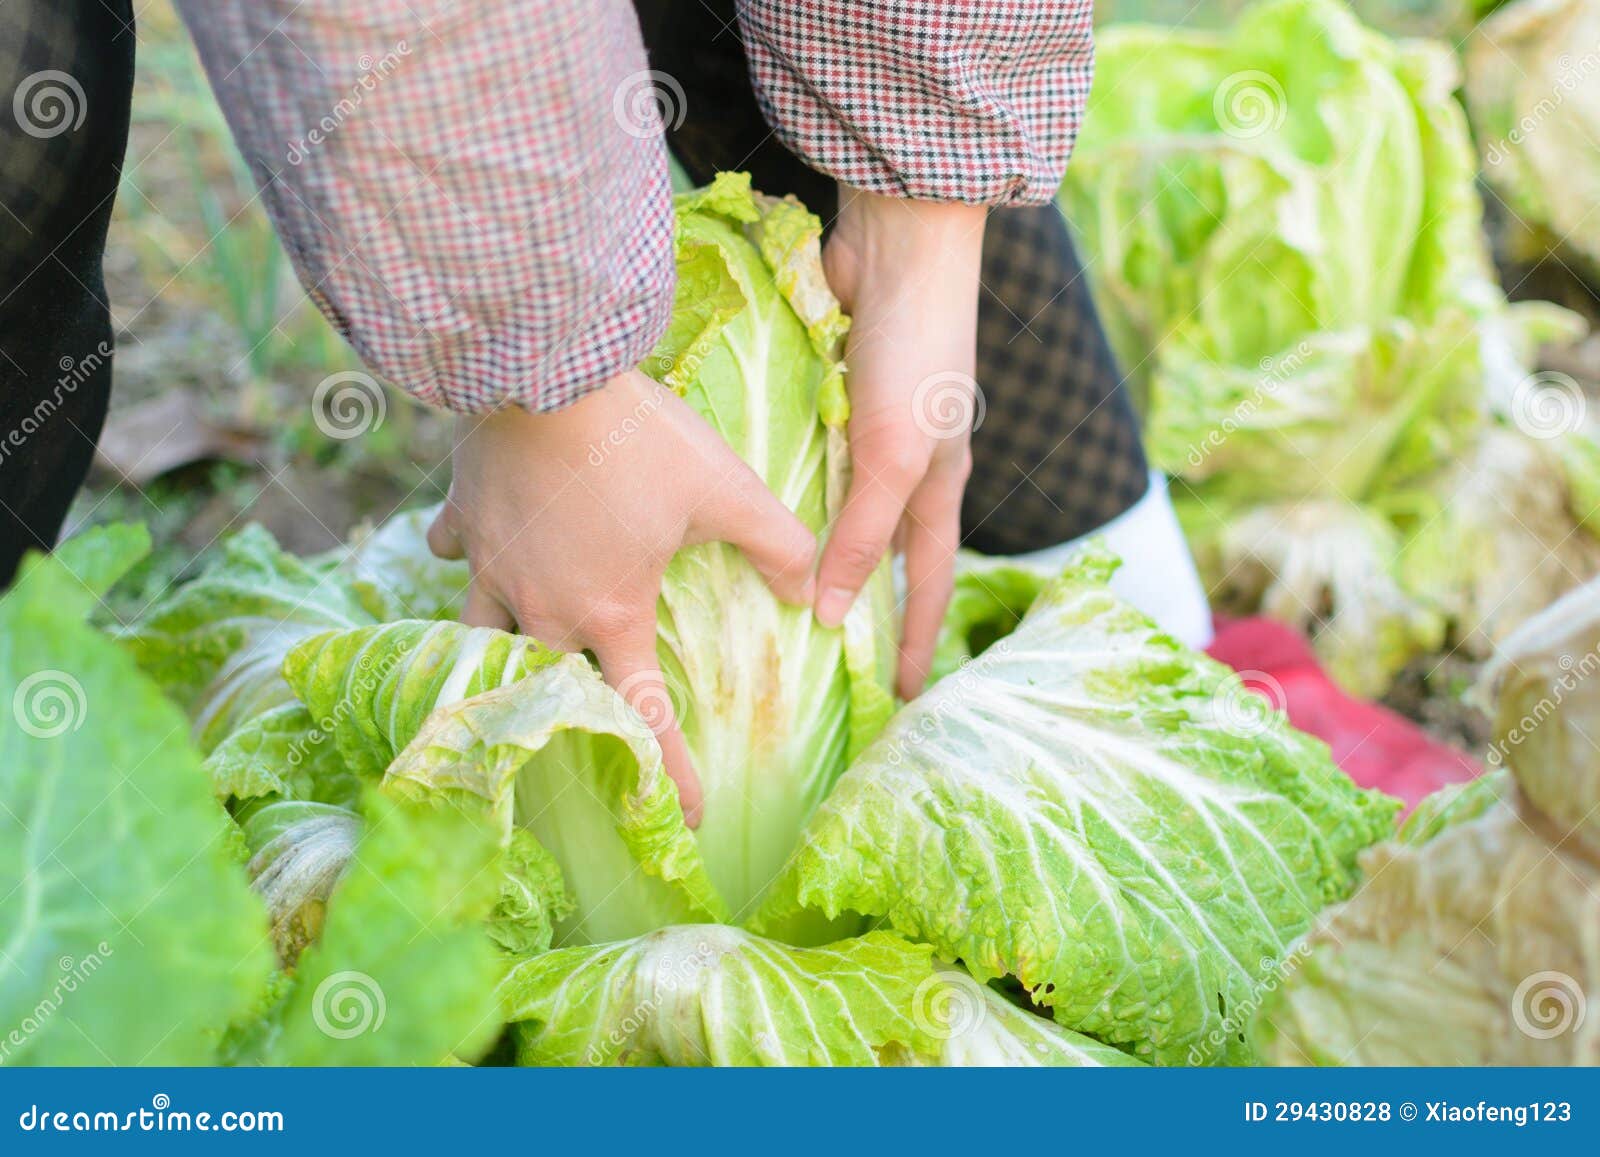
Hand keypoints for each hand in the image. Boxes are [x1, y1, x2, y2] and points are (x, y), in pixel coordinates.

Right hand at [427, 369, 817, 825]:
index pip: (643, 712)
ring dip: (500, 652)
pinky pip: (455, 551)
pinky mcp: (464, 516)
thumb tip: (814, 595)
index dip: (668, 769)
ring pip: (483, 632)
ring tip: (508, 664)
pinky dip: (463, 557)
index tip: (686, 819)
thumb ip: (778, 545)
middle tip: (582, 738)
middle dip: (568, 718)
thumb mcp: (729, 489)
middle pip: (549, 683)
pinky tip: (466, 549)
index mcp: (610, 612)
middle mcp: (543, 605)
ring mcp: (494, 564)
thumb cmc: (642, 439)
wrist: (546, 370)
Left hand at [817, 184, 986, 699]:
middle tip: (823, 659)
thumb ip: (861, 534)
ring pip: (831, 509)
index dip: (915, 639)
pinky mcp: (825, 398)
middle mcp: (902, 464)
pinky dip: (778, 491)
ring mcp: (863, 430)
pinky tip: (742, 513)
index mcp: (936, 485)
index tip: (905, 697)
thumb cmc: (913, 358)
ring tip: (766, 597)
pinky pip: (799, 460)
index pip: (926, 583)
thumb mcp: (895, 456)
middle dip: (856, 605)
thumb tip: (830, 616)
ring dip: (807, 549)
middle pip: (875, 553)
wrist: (897, 249)